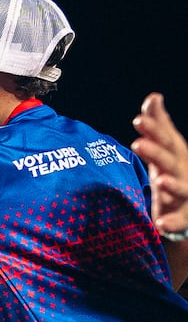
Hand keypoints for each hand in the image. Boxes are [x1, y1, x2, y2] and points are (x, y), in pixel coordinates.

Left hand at [132, 93, 187, 234]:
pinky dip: (172, 222)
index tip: (138, 120)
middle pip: (170, 160)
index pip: (165, 139)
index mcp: (176, 154)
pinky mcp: (183, 215)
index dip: (154, 129)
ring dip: (171, 184)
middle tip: (137, 143)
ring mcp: (184, 193)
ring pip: (180, 188)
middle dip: (156, 152)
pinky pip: (179, 220)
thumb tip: (154, 97)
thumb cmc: (173, 168)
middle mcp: (182, 171)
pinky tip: (161, 224)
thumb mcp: (167, 147)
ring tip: (160, 180)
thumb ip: (159, 125)